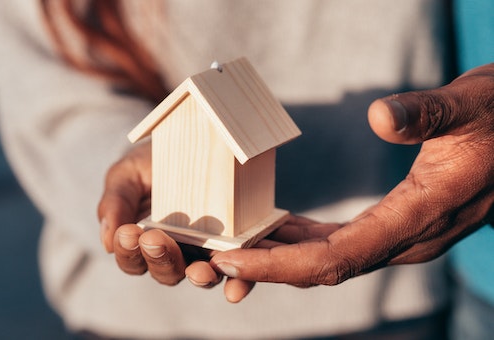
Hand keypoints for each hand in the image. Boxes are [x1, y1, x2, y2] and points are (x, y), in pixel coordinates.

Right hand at [97, 142, 254, 299]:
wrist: (195, 141)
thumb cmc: (154, 162)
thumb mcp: (129, 174)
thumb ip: (115, 202)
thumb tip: (108, 242)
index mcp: (146, 243)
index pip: (133, 260)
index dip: (128, 251)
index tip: (128, 232)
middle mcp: (177, 253)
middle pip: (166, 272)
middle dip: (160, 259)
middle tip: (155, 239)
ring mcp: (207, 251)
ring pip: (201, 275)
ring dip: (200, 276)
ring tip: (200, 271)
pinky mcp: (237, 245)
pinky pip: (239, 269)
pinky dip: (238, 282)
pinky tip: (236, 287)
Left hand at [209, 63, 493, 287]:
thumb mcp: (470, 104)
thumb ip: (428, 114)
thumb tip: (379, 116)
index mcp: (420, 215)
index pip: (337, 257)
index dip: (281, 264)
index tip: (233, 258)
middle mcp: (408, 238)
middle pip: (326, 267)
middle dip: (269, 267)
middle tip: (217, 258)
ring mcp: (402, 235)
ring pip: (331, 259)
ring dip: (283, 256)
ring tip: (238, 244)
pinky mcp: (396, 224)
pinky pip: (343, 242)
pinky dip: (305, 241)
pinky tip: (278, 228)